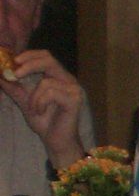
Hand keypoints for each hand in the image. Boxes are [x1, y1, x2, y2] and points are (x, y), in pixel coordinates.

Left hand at [0, 49, 87, 169]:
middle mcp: (68, 80)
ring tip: (34, 109)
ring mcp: (73, 89)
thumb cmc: (44, 121)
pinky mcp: (74, 100)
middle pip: (49, 60)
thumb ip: (14, 87)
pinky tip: (41, 112)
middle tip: (15, 73)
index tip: (13, 61)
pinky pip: (51, 94)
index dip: (30, 55)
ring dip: (33, 97)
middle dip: (29, 65)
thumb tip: (0, 74)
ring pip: (46, 82)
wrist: (55, 140)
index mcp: (58, 77)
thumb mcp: (24, 101)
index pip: (45, 56)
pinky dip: (40, 103)